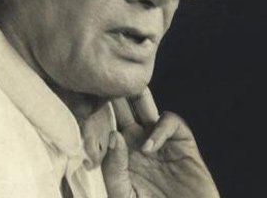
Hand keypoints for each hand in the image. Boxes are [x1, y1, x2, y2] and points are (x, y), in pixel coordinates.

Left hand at [102, 87, 219, 197]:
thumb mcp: (123, 196)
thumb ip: (114, 169)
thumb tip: (113, 135)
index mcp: (119, 152)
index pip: (105, 122)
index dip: (95, 109)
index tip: (83, 96)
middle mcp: (137, 141)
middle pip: (123, 107)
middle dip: (115, 91)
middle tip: (107, 80)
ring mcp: (159, 141)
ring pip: (147, 106)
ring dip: (138, 96)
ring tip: (129, 92)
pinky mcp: (182, 144)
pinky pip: (171, 122)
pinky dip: (160, 128)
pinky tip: (149, 147)